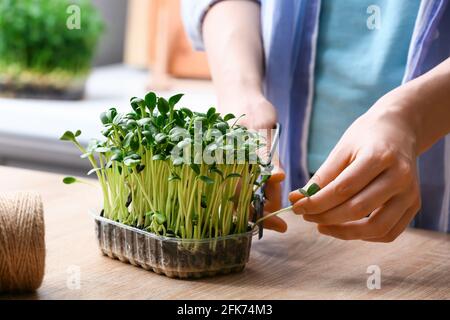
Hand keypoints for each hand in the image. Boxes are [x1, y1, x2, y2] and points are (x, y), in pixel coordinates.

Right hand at [219, 93, 285, 231]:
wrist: (238, 93)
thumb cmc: (250, 108)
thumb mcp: (262, 127)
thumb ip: (267, 154)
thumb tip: (277, 179)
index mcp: (226, 162)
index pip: (239, 201)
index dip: (260, 216)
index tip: (280, 226)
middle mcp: (222, 169)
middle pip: (240, 204)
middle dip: (262, 213)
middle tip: (281, 222)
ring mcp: (227, 168)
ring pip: (243, 196)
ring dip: (261, 203)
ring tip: (277, 204)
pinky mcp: (234, 165)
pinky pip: (244, 185)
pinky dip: (257, 191)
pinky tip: (269, 189)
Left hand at [289, 96, 420, 241]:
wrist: (399, 130)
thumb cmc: (365, 138)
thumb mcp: (342, 150)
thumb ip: (322, 176)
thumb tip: (297, 199)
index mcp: (379, 157)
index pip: (342, 189)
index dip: (316, 202)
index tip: (297, 206)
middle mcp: (400, 177)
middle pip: (358, 209)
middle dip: (325, 217)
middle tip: (306, 216)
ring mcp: (410, 193)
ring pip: (376, 228)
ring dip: (344, 232)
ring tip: (322, 225)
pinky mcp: (414, 205)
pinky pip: (388, 232)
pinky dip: (365, 236)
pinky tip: (345, 227)